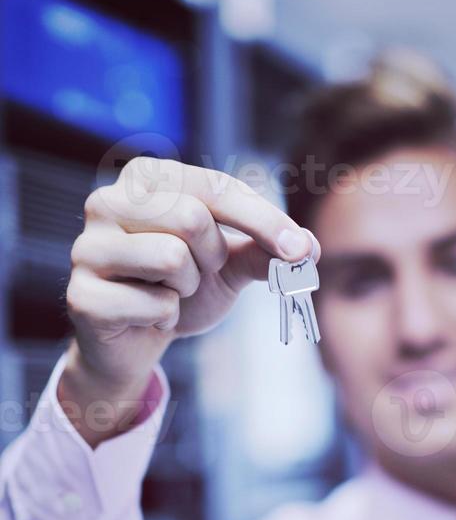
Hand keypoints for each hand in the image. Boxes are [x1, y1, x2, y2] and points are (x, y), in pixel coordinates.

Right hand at [59, 157, 317, 444]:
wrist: (138, 340)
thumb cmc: (181, 288)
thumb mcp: (229, 263)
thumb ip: (265, 249)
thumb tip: (309, 247)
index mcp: (145, 178)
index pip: (215, 187)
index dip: (263, 219)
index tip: (301, 250)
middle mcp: (107, 201)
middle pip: (192, 218)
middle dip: (211, 257)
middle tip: (196, 273)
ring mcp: (88, 248)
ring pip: (171, 257)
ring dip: (187, 288)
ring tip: (168, 292)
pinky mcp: (82, 295)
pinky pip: (154, 303)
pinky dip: (165, 318)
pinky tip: (147, 316)